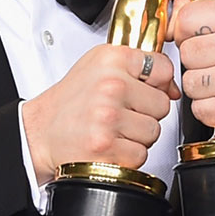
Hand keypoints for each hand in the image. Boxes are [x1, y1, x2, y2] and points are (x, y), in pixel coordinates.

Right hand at [22, 45, 180, 182]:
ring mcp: (108, 118)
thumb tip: (173, 89)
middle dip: (145, 113)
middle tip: (120, 112)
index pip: (164, 69)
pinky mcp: (106, 147)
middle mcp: (111, 86)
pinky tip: (109, 144)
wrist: (41, 131)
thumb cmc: (72, 100)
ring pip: (154, 132)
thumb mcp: (100, 66)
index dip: (157, 83)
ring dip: (137, 136)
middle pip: (162, 104)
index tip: (140, 88)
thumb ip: (140, 67)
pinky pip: (140, 154)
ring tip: (113, 129)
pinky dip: (127, 155)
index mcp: (111, 60)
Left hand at [172, 0, 214, 136]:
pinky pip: (198, 108)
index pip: (186, 18)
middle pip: (185, 52)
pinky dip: (208, 107)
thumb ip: (209, 9)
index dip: (187, 31)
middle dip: (197, 60)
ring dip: (201, 85)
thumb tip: (175, 10)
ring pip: (188, 82)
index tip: (198, 36)